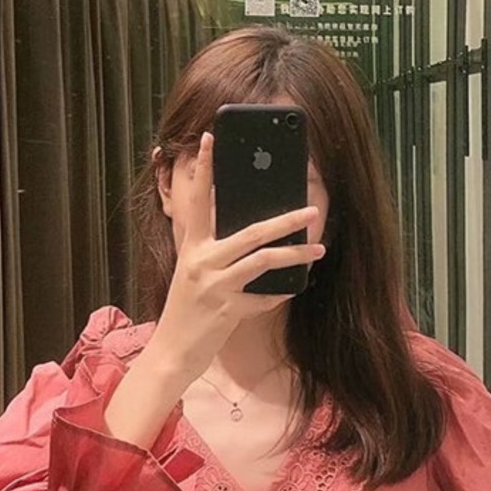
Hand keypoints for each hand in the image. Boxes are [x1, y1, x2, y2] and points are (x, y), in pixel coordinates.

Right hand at [149, 131, 325, 381]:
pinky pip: (263, 298)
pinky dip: (279, 293)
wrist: (172, 352)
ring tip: (318, 251)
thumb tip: (247, 230)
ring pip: (264, 261)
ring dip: (296, 255)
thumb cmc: (186, 311)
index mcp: (192, 247)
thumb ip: (213, 250)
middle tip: (312, 210)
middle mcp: (202, 261)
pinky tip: (290, 289)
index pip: (198, 200)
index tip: (211, 138)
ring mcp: (215, 286)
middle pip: (251, 232)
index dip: (205, 168)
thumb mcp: (193, 273)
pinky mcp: (227, 310)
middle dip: (286, 220)